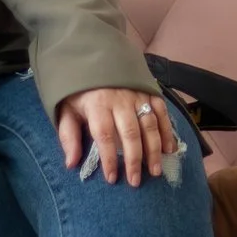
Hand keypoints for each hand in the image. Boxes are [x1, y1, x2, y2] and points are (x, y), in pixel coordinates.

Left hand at [55, 85, 178, 185]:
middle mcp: (120, 100)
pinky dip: (167, 131)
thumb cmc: (80, 89)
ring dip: (154, 149)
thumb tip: (71, 164)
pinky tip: (169, 149)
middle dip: (134, 159)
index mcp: (97, 104)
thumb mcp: (66, 109)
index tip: (112, 179)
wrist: (94, 54)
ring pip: (149, 124)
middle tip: (136, 181)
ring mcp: (138, 94)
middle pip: (130, 133)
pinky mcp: (150, 91)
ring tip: (156, 171)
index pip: (104, 136)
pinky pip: (161, 112)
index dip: (109, 159)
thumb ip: (68, 135)